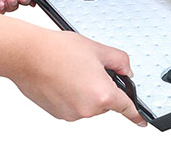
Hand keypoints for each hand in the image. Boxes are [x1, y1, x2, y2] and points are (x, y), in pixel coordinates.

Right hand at [13, 31, 146, 125]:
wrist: (28, 55)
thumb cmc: (58, 51)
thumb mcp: (98, 49)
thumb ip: (120, 62)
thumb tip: (126, 71)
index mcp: (102, 94)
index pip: (125, 107)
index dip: (135, 114)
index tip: (141, 120)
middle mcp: (88, 109)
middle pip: (105, 102)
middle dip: (101, 86)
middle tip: (88, 68)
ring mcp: (71, 114)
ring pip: (88, 104)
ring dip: (85, 90)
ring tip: (71, 70)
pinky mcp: (58, 114)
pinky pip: (73, 105)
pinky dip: (71, 95)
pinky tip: (62, 78)